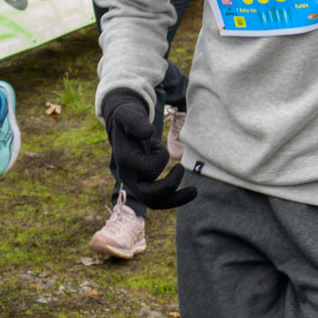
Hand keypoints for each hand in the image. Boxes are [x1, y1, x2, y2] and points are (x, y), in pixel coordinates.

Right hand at [100, 89, 195, 208]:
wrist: (123, 129)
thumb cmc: (128, 120)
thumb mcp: (129, 114)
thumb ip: (136, 121)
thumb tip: (149, 131)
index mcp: (125, 161)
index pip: (148, 170)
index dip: (160, 157)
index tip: (157, 143)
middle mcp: (128, 177)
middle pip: (148, 196)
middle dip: (170, 187)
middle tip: (182, 169)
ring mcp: (135, 183)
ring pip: (155, 203)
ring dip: (176, 200)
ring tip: (194, 191)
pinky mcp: (143, 185)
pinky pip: (159, 200)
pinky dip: (174, 197)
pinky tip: (187, 189)